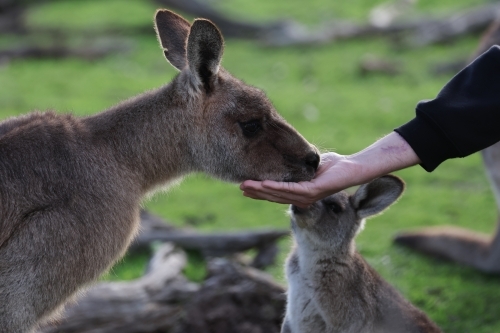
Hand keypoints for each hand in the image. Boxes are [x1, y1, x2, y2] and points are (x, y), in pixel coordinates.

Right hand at [240, 132, 419, 207]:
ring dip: (262, 191)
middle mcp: (304, 198)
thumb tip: (289, 158)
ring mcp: (308, 197)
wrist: (356, 167)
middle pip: (275, 197)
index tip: (246, 186)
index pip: (277, 193)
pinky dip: (276, 188)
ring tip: (246, 186)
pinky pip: (292, 191)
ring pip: (280, 195)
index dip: (261, 191)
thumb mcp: (313, 164)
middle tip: (240, 188)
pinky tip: (264, 185)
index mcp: (302, 192)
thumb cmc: (338, 165)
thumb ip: (301, 165)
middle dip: (257, 193)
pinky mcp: (314, 192)